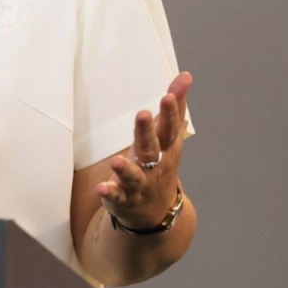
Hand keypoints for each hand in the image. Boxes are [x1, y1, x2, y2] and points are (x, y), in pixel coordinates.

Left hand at [96, 72, 191, 228]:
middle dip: (147, 132)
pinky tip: (101, 187)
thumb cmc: (161, 163)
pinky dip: (110, 193)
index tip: (168, 96)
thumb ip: (175, 107)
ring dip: (126, 169)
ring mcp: (140, 184)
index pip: (170, 129)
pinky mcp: (124, 198)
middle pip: (151, 148)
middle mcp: (155, 166)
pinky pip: (117, 196)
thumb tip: (186, 76)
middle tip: (143, 114)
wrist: (157, 212)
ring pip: (134, 176)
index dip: (170, 114)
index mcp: (166, 148)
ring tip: (115, 160)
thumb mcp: (169, 137)